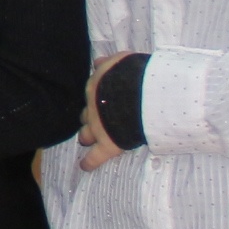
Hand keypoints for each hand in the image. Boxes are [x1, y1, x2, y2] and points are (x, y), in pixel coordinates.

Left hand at [75, 52, 127, 172]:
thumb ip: (108, 63)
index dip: (96, 98)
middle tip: (94, 120)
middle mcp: (92, 108)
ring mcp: (98, 128)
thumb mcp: (121, 61)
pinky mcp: (107, 145)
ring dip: (86, 135)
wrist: (143, 94)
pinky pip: (95, 157)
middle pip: (86, 114)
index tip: (101, 100)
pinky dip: (89, 162)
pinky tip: (84, 166)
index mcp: (96, 87)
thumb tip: (97, 62)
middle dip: (89, 117)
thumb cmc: (136, 74)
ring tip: (86, 139)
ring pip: (86, 134)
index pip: (92, 93)